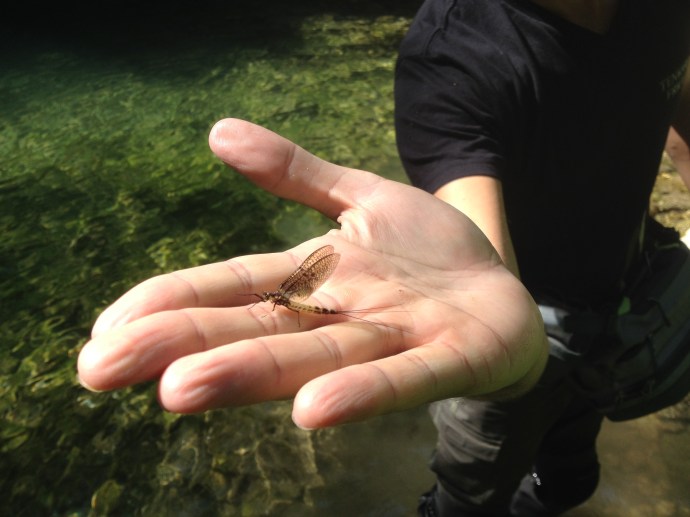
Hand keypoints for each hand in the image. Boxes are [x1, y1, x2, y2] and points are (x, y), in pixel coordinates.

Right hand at [77, 119, 547, 428]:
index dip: (172, 303)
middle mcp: (343, 314)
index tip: (106, 328)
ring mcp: (396, 338)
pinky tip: (314, 411)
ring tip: (180, 389)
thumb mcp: (362, 197)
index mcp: (317, 277)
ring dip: (250, 372)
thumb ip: (296, 172)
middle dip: (182, 346)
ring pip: (315, 355)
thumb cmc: (427, 257)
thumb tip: (217, 132)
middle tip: (99, 369)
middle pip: (257, 328)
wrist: (507, 292)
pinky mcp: (450, 356)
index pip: (234, 286)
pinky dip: (361, 392)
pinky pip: (402, 376)